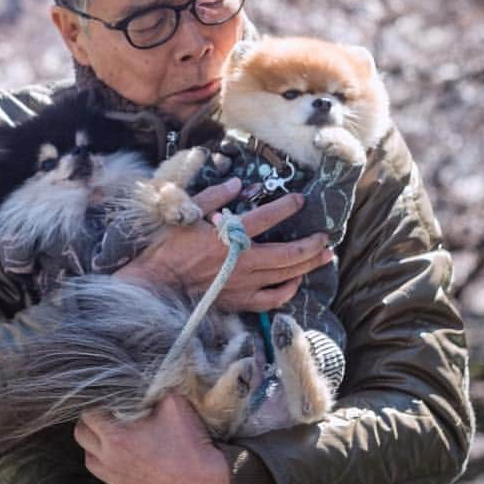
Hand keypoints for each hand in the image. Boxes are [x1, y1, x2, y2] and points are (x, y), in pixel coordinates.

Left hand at [74, 396, 228, 483]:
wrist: (206, 481)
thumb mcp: (171, 402)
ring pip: (91, 461)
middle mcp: (110, 462)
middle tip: (109, 415)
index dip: (98, 404)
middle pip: (82, 437)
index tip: (110, 400)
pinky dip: (113, 467)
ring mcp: (118, 482)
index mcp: (115, 438)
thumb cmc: (188, 441)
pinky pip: (110, 478)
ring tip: (114, 436)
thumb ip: (150, 390)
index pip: (88, 415)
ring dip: (97, 446)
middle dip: (91, 423)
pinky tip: (130, 458)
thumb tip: (141, 382)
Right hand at [114, 177, 333, 311]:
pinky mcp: (240, 301)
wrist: (157, 284)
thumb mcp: (186, 214)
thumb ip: (214, 197)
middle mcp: (243, 262)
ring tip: (325, 257)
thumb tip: (237, 182)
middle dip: (311, 244)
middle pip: (288, 253)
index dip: (287, 207)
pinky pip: (272, 299)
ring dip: (308, 265)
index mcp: (229, 236)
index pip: (267, 218)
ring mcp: (244, 284)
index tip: (300, 200)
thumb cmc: (168, 247)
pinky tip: (295, 282)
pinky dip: (288, 291)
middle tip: (326, 236)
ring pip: (286, 276)